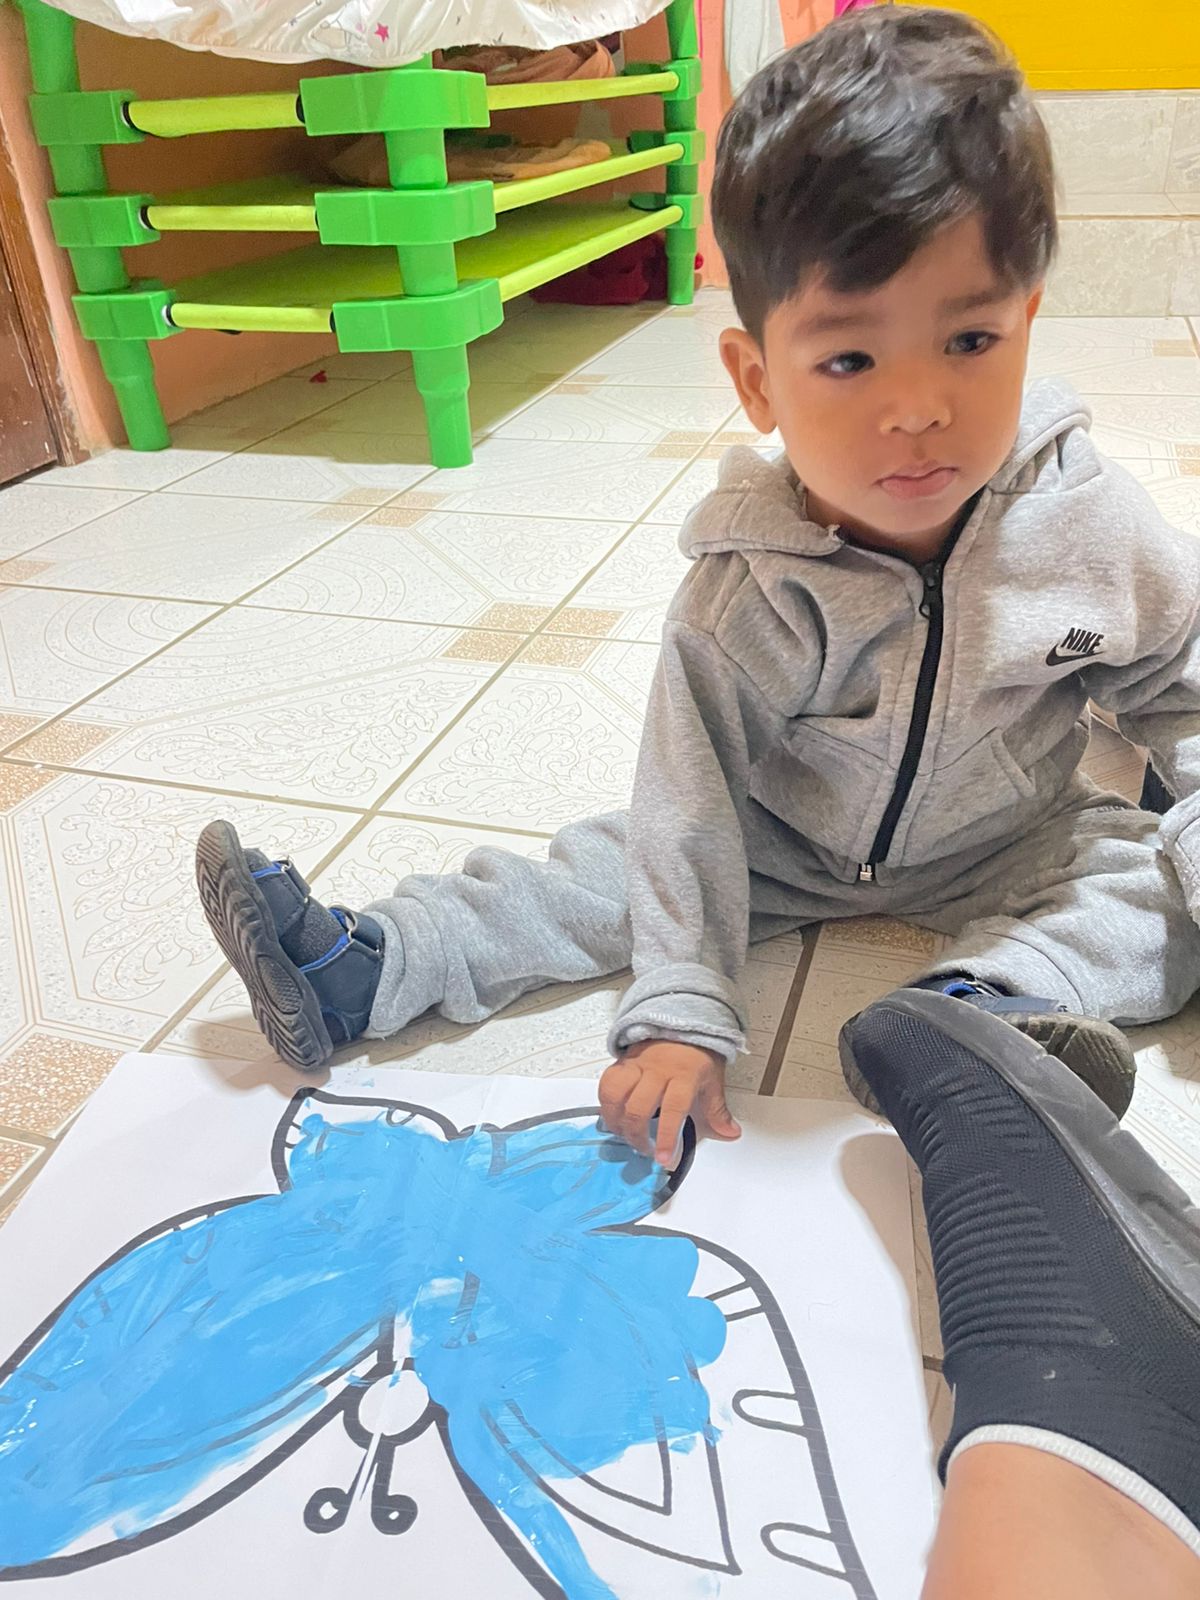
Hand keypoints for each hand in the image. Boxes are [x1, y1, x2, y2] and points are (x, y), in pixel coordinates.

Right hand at [599, 1040, 741, 1167]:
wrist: (680, 1025)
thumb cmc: (696, 1055)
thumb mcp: (712, 1081)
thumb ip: (717, 1110)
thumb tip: (730, 1133)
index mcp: (683, 1076)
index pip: (674, 1109)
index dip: (666, 1136)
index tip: (663, 1157)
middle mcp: (657, 1071)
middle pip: (639, 1107)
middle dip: (637, 1135)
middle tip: (644, 1149)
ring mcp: (636, 1066)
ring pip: (616, 1096)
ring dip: (616, 1121)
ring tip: (623, 1134)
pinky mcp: (622, 1064)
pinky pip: (606, 1084)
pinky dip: (605, 1104)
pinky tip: (612, 1116)